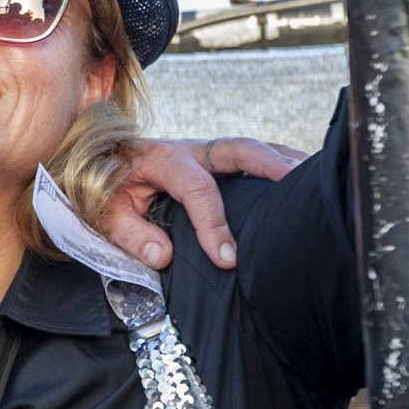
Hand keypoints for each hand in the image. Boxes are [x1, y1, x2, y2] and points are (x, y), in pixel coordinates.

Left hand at [100, 138, 306, 270]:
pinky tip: (303, 178)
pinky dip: (277, 163)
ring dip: (284, 161)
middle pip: (239, 149)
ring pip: (251, 149)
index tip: (228, 259)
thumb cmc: (101, 189)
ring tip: (317, 179)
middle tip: (299, 189)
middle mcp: (189, 149)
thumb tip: (164, 257)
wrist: (90, 162)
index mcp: (160, 158)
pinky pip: (250, 157)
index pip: (197, 189)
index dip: (214, 225)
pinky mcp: (213, 159)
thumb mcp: (104, 214)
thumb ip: (131, 234)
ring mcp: (204, 151)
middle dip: (271, 166)